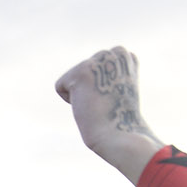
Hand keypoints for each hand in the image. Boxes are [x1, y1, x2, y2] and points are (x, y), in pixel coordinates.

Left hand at [55, 46, 163, 183]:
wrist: (117, 133)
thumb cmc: (117, 118)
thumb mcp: (118, 88)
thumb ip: (108, 74)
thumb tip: (95, 75)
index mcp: (126, 57)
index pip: (94, 66)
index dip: (98, 86)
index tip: (111, 97)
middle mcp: (114, 53)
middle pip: (81, 71)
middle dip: (87, 88)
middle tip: (104, 101)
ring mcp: (99, 60)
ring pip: (71, 78)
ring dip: (78, 93)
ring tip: (96, 102)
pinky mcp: (83, 71)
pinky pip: (60, 86)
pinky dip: (68, 99)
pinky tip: (87, 103)